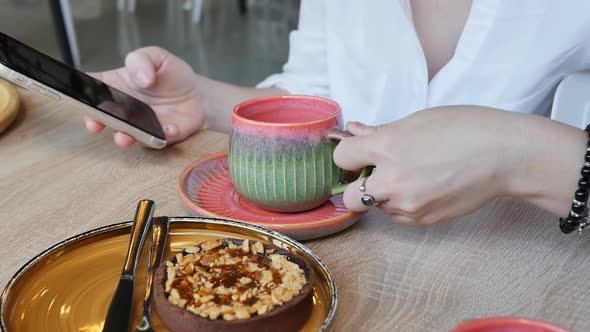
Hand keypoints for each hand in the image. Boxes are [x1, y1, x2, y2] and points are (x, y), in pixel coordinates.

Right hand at [85, 47, 205, 146]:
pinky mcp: (159, 137)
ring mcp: (139, 126)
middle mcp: (123, 109)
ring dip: (123, 137)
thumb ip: (142, 60)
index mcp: (115, 86)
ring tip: (124, 136)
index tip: (75, 97)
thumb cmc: (172, 76)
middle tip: (96, 123)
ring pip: (125, 135)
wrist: (198, 95)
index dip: (79, 93)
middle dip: (95, 121)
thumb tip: (141, 78)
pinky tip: (170, 129)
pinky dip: (162, 136)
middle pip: (102, 117)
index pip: (90, 89)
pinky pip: (157, 141)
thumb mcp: (156, 56)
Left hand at [333, 106, 523, 224]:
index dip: (348, 154)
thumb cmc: (465, 129)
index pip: (341, 158)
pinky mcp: (424, 220)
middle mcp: (392, 180)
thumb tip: (354, 131)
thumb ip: (380, 131)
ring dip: (383, 195)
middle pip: (350, 198)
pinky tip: (422, 188)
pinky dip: (402, 206)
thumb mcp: (417, 121)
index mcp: (387, 148)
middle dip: (358, 186)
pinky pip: (398, 217)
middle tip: (376, 173)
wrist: (505, 156)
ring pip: (377, 208)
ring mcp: (408, 205)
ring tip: (411, 176)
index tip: (358, 153)